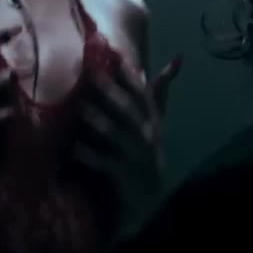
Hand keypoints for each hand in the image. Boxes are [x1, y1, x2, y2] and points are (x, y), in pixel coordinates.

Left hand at [73, 56, 181, 225]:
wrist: (149, 198)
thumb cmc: (146, 151)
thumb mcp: (156, 122)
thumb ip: (160, 92)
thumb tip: (176, 59)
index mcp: (153, 121)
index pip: (143, 94)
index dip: (131, 76)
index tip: (116, 54)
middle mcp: (146, 136)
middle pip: (129, 111)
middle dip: (111, 93)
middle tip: (91, 74)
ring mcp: (135, 157)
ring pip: (117, 136)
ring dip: (99, 121)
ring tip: (82, 107)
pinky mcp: (122, 177)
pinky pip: (105, 164)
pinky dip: (90, 156)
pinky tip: (76, 147)